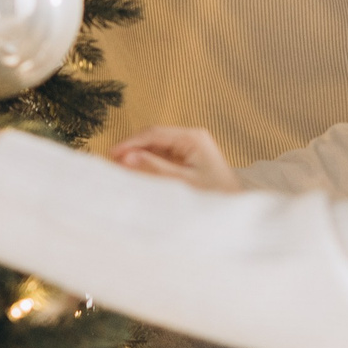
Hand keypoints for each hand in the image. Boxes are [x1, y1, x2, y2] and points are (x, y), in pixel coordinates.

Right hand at [108, 127, 240, 190]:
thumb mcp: (181, 182)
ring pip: (157, 148)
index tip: (111, 154)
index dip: (131, 142)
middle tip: (112, 163)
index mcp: (193, 137)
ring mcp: (191, 148)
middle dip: (134, 149)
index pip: (154, 133)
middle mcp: (192, 138)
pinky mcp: (190, 160)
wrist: (236, 213)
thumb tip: (126, 157)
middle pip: (154, 139)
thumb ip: (153, 168)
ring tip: (120, 169)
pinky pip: (164, 158)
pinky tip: (137, 172)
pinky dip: (150, 164)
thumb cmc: (214, 196)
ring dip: (140, 157)